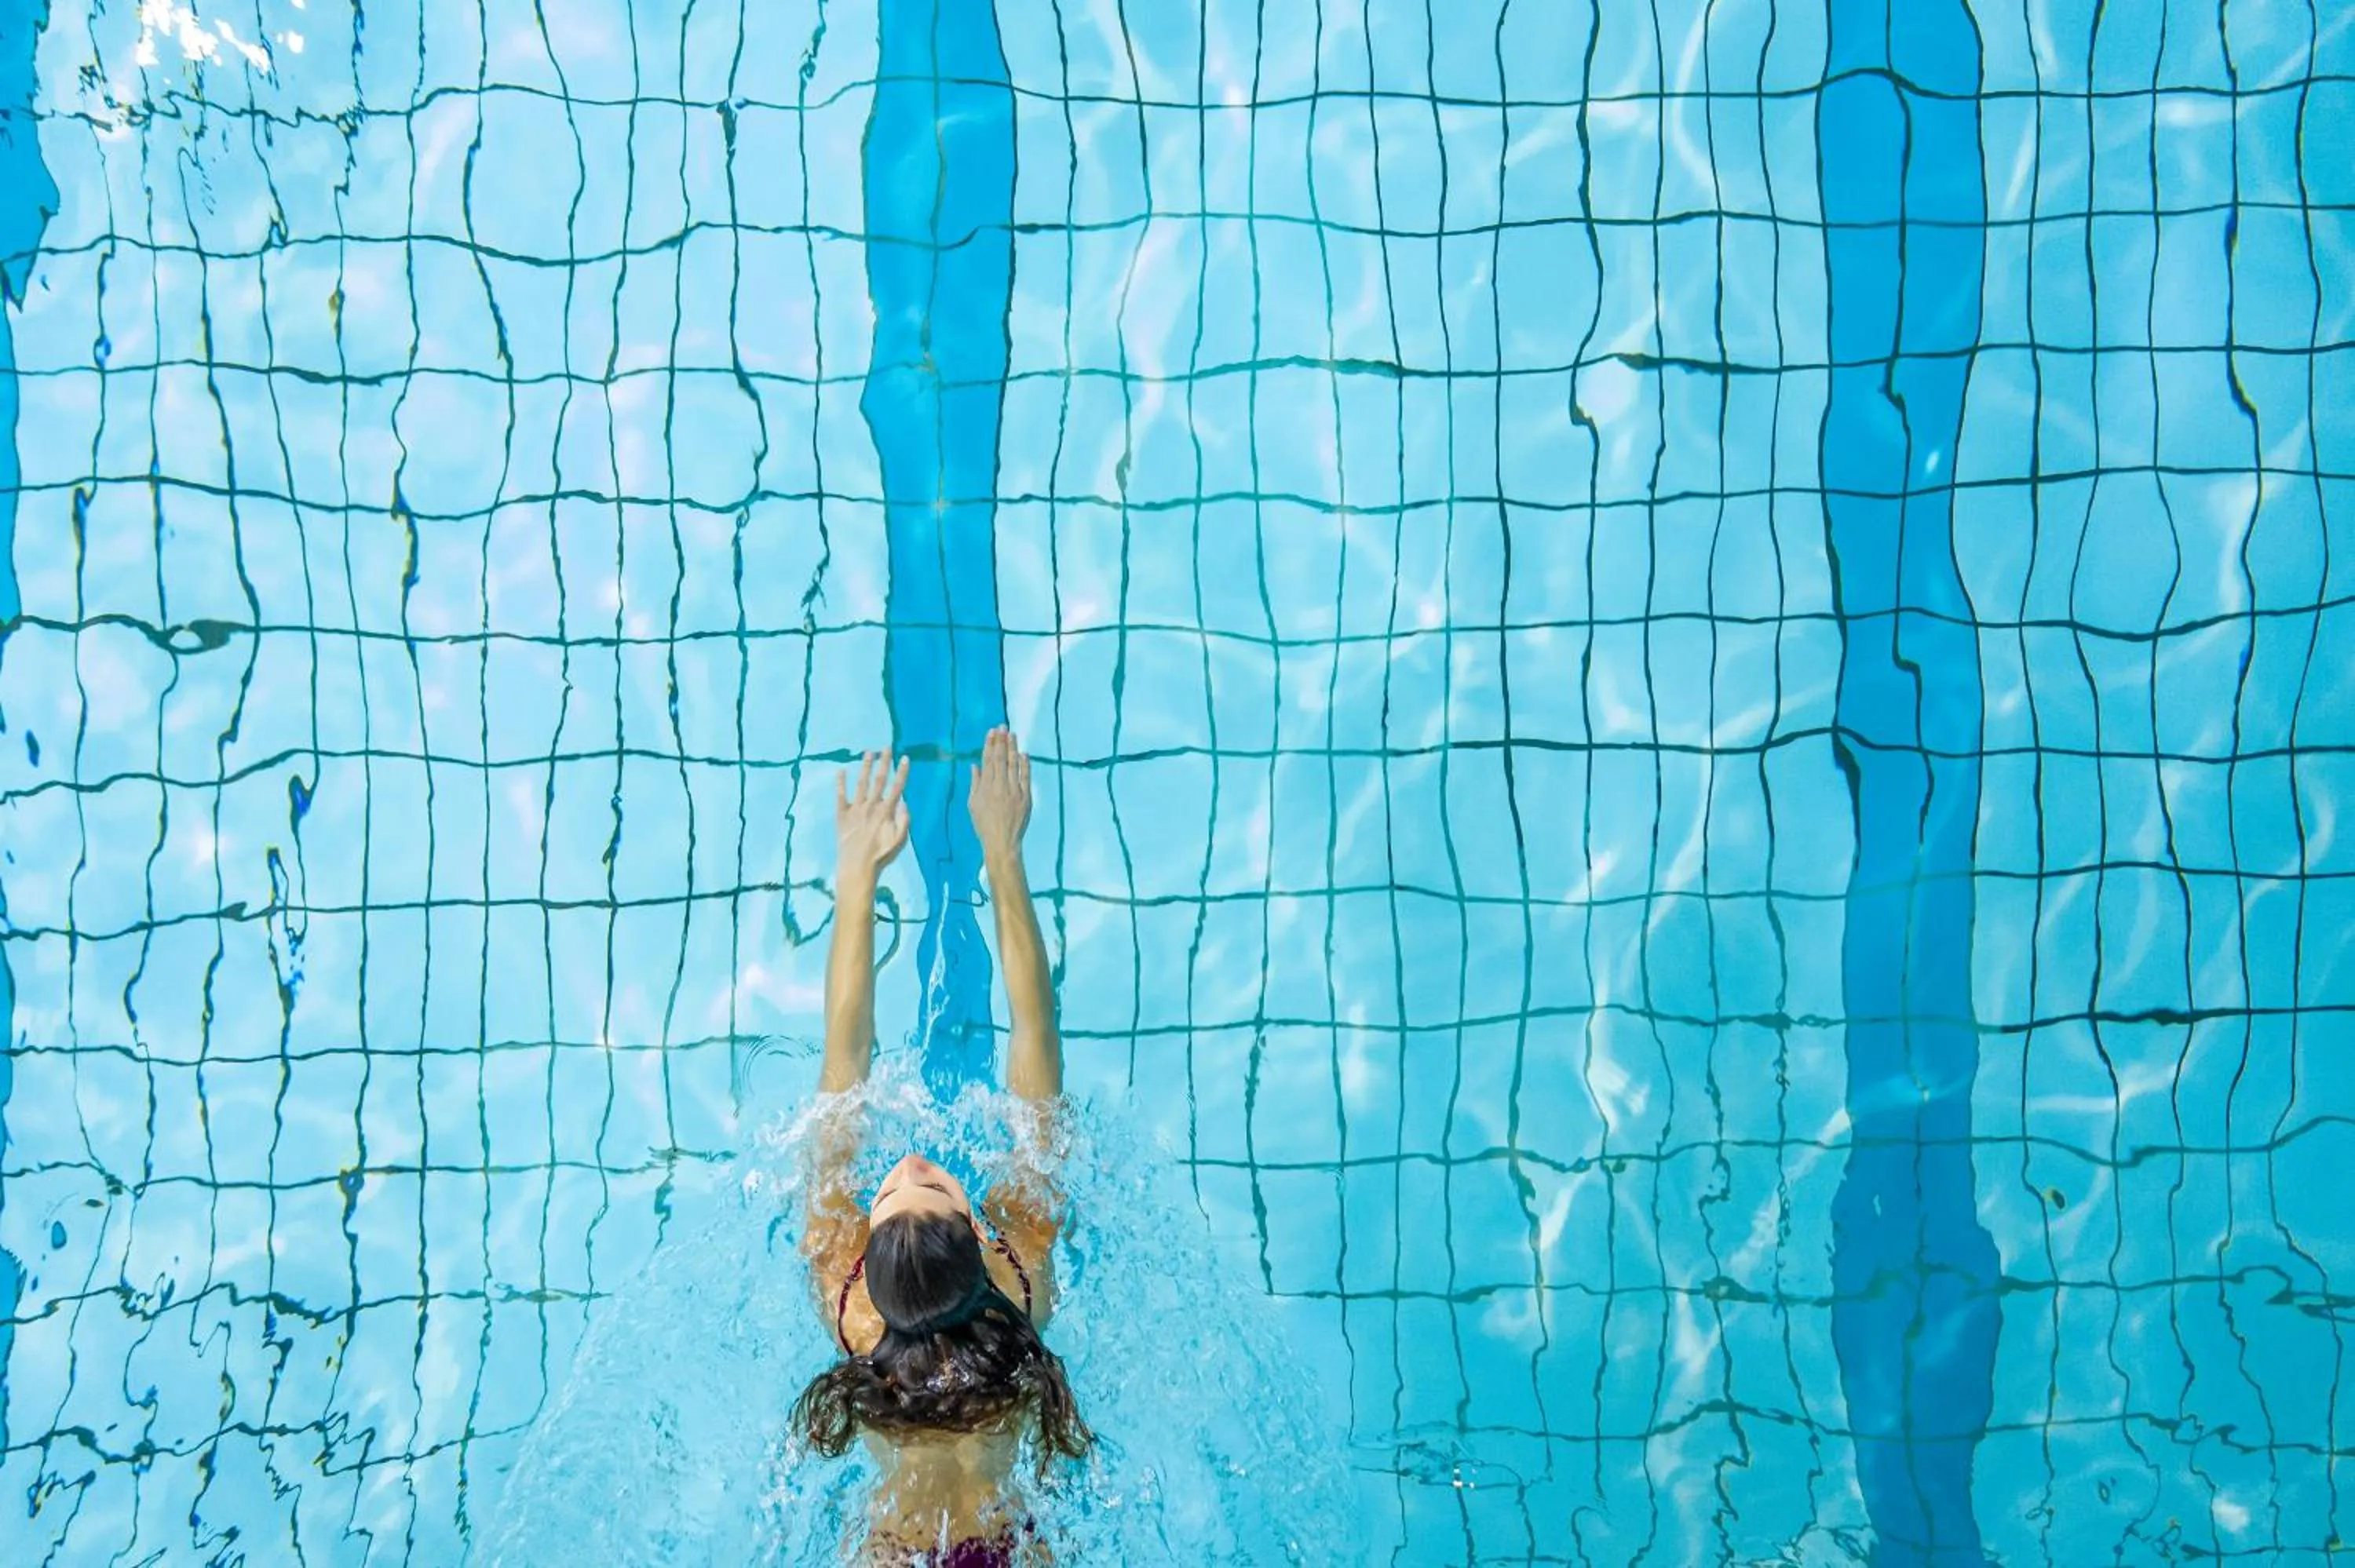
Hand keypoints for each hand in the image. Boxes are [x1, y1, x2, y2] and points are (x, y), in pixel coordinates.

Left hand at [836, 750, 909, 884]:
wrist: (857, 866)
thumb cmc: (880, 856)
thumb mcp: (899, 841)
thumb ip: (904, 821)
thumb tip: (904, 803)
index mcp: (886, 812)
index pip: (896, 787)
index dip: (902, 772)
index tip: (905, 758)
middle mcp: (871, 806)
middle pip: (879, 780)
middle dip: (884, 762)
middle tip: (886, 747)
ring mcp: (855, 809)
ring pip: (861, 783)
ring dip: (865, 767)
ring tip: (868, 752)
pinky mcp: (842, 815)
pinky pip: (841, 796)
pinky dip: (841, 783)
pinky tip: (841, 770)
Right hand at [967, 725, 1031, 856]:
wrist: (1002, 841)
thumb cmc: (984, 825)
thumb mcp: (973, 804)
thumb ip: (975, 783)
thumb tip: (975, 766)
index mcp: (985, 788)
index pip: (987, 761)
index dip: (989, 745)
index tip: (991, 732)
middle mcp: (999, 787)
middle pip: (1000, 759)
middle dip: (1001, 741)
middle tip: (1002, 726)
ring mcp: (1014, 791)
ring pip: (1012, 765)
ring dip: (1012, 748)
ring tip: (1012, 734)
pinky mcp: (1025, 797)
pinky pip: (1025, 777)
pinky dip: (1025, 765)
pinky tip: (1024, 754)